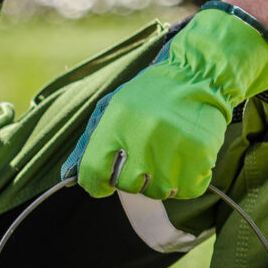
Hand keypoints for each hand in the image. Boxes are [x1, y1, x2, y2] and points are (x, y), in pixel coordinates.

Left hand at [65, 3, 267, 199]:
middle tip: (144, 158)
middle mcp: (142, 137)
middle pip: (127, 186)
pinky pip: (187, 190)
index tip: (102, 184)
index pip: (93, 172)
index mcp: (116, 122)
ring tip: (167, 154)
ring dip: (160, 180)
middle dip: (132, 178)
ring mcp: (172, 149)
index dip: (94, 184)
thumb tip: (68, 177)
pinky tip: (185, 160)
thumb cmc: (151, 95)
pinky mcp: (200, 156)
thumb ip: (88, 142)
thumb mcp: (113, 107)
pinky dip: (186, 182)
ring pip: (158, 191)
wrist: (200, 76)